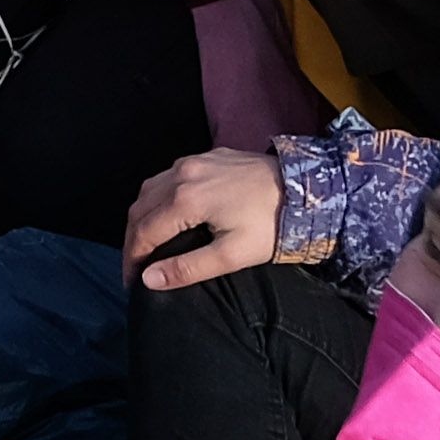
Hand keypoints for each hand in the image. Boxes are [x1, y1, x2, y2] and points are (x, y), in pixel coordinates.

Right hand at [121, 146, 297, 291]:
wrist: (307, 187)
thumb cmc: (271, 226)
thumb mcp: (232, 255)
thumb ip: (188, 267)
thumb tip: (148, 280)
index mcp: (185, 199)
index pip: (143, 232)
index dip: (133, 260)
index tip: (133, 284)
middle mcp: (181, 173)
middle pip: (140, 208)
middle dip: (132, 240)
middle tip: (135, 268)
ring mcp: (193, 160)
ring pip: (150, 188)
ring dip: (142, 216)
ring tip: (146, 244)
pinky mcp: (207, 156)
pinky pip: (168, 175)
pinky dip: (157, 198)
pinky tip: (167, 214)